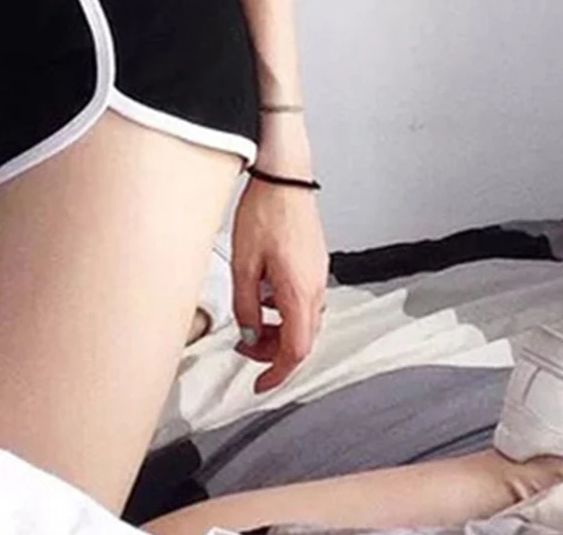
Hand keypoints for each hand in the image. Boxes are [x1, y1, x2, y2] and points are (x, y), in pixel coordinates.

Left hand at [231, 116, 328, 392]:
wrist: (285, 177)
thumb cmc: (264, 213)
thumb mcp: (243, 264)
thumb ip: (246, 306)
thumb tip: (250, 334)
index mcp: (300, 292)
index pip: (295, 350)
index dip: (277, 373)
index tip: (259, 384)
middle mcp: (317, 287)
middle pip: (302, 339)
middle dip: (274, 352)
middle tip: (245, 347)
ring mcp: (319, 274)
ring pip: (304, 320)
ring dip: (279, 330)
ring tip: (251, 319)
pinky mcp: (316, 262)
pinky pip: (305, 299)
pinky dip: (285, 310)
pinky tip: (264, 292)